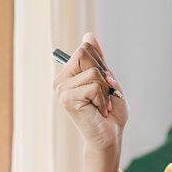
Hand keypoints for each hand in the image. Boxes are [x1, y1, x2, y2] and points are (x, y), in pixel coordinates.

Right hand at [53, 32, 128, 171]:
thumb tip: (88, 35)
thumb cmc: (109, 112)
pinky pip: (94, 86)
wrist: (110, 136)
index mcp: (69, 74)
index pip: (85, 49)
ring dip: (105, 89)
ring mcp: (61, 90)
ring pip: (92, 72)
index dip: (102, 64)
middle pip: (84, 53)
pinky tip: (98, 111)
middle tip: (104, 94)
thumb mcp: (107, 80)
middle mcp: (61, 81)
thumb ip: (98, 60)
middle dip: (103, 73)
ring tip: (101, 105)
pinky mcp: (67, 99)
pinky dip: (102, 99)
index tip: (106, 83)